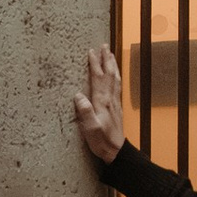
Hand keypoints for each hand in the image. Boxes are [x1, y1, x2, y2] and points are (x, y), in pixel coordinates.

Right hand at [74, 43, 125, 166]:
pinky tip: (116, 75)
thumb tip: (78, 95)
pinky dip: (116, 76)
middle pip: (109, 74)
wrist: (116, 151)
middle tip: (104, 45)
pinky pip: (117, 86)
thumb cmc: (101, 141)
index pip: (98, 78)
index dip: (95, 64)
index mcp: (102, 102)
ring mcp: (115, 103)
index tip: (91, 51)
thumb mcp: (90, 128)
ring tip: (110, 54)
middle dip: (106, 59)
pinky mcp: (117, 108)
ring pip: (115, 79)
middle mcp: (110, 99)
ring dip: (112, 65)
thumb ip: (85, 112)